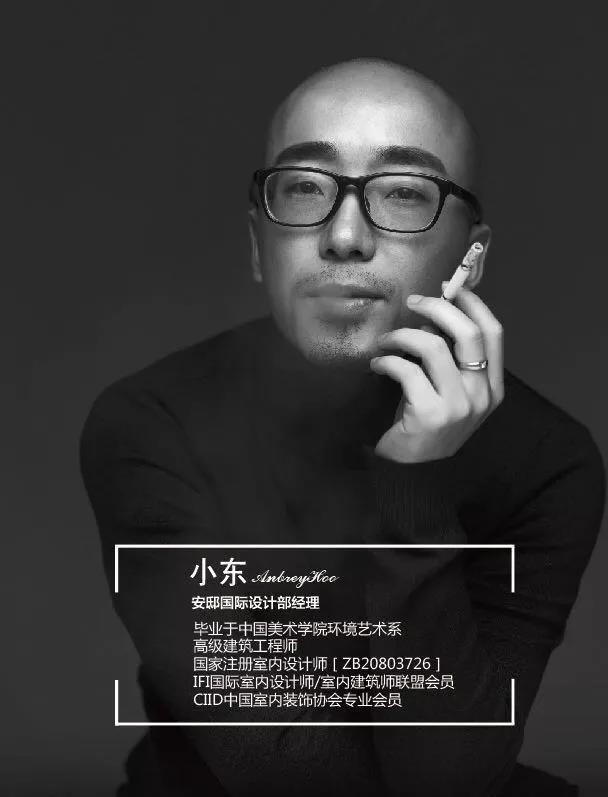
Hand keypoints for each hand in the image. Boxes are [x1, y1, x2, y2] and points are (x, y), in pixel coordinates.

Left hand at [369, 283, 503, 463]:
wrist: (412, 476)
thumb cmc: (424, 428)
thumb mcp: (449, 395)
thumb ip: (450, 361)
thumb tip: (431, 315)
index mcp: (492, 389)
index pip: (493, 334)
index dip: (473, 304)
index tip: (450, 289)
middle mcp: (482, 397)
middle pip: (468, 333)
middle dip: (438, 308)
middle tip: (413, 303)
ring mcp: (459, 407)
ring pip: (434, 347)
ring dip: (403, 336)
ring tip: (386, 341)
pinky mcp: (430, 415)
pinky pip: (407, 370)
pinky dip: (387, 361)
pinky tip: (377, 366)